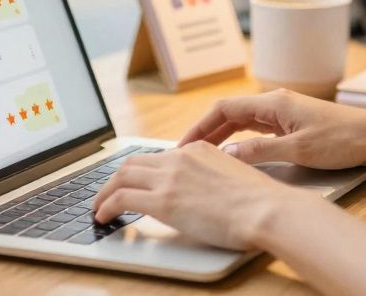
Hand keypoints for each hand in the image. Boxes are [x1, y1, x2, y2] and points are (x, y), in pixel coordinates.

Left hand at [91, 141, 312, 249]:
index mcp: (198, 149)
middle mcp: (180, 158)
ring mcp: (169, 177)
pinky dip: (106, 205)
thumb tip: (204, 190)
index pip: (159, 156)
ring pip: (121, 176)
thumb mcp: (235, 175)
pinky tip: (103, 216)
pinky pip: (121, 198)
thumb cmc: (261, 201)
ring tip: (99, 206)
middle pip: (134, 162)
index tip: (135, 181)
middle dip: (117, 177)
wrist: (265, 209)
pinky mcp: (162, 201)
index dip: (142, 170)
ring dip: (105, 191)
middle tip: (109, 192)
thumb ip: (213, 176)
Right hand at [178, 89, 365, 168]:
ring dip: (222, 135)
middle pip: (230, 113)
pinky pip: (257, 128)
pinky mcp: (293, 124)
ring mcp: (284, 112)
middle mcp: (276, 103)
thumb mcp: (299, 151)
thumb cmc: (343, 140)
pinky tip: (236, 154)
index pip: (224, 108)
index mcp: (273, 103)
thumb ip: (260, 152)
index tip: (184, 145)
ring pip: (243, 121)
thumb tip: (228, 154)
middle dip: (207, 131)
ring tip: (205, 156)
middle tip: (187, 154)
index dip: (200, 126)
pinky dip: (241, 139)